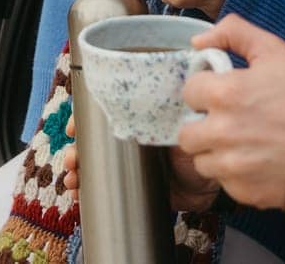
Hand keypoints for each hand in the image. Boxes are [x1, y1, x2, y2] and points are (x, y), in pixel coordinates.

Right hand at [61, 116, 219, 211]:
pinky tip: (78, 196)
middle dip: (76, 150)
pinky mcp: (130, 190)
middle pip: (91, 143)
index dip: (83, 120)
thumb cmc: (199, 139)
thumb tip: (154, 89)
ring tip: (73, 178)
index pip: (101, 116)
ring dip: (77, 172)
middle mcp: (126, 143)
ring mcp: (126, 167)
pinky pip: (102, 191)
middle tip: (73, 159)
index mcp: (134, 121)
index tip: (73, 127)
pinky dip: (87, 193)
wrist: (212, 176)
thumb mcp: (180, 119)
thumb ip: (165, 108)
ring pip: (92, 167)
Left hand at [177, 14, 284, 208]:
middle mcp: (222, 133)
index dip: (206, 90)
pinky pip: (224, 184)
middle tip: (230, 121)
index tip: (224, 93)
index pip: (189, 92)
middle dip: (204, 125)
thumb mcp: (275, 49)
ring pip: (201, 163)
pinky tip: (259, 161)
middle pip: (186, 134)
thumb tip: (198, 43)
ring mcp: (233, 167)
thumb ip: (233, 33)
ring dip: (216, 153)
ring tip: (244, 143)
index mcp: (225, 94)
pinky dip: (236, 175)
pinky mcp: (246, 193)